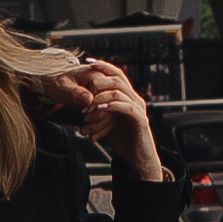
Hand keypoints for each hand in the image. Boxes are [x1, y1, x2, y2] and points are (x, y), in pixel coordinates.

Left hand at [48, 57, 164, 183]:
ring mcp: (138, 108)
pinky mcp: (140, 120)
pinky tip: (100, 108)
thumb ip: (101, 112)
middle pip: (118, 78)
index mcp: (128, 97)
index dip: (103, 66)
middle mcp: (135, 99)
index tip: (88, 62)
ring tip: (87, 108)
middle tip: (85, 87)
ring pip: (119, 92)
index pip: (117, 74)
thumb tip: (83, 109)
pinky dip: (111, 105)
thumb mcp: (109, 123)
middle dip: (99, 79)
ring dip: (100, 97)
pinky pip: (125, 107)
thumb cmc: (124, 141)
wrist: (139, 159)